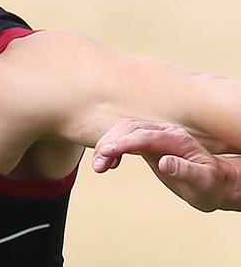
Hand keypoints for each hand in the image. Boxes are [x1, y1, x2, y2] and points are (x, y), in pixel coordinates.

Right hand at [92, 118, 235, 211]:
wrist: (215, 184)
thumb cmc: (211, 184)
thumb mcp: (203, 181)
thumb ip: (185, 170)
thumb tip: (165, 162)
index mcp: (177, 139)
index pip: (144, 136)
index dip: (123, 143)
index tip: (105, 153)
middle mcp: (164, 133)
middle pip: (129, 129)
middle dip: (110, 144)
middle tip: (98, 166)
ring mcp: (155, 137)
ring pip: (124, 132)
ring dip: (107, 145)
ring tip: (99, 166)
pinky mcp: (149, 144)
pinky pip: (125, 139)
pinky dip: (113, 148)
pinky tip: (110, 163)